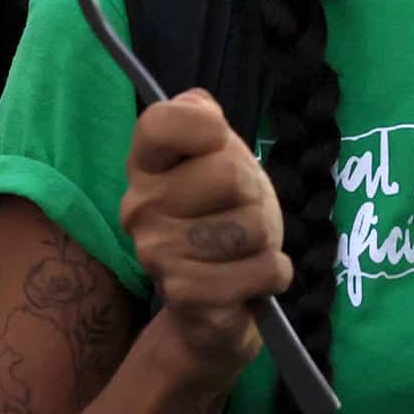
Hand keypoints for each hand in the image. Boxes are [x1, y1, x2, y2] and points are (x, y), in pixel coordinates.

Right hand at [119, 90, 291, 392]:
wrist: (217, 301)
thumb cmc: (224, 216)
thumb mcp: (220, 156)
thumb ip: (203, 118)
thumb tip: (204, 112)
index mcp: (145, 165)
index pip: (162, 123)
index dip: (205, 126)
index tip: (217, 144)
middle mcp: (139, 206)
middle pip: (229, 173)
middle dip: (255, 196)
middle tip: (241, 214)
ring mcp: (157, 254)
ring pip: (252, 225)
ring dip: (266, 239)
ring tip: (245, 249)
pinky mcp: (186, 295)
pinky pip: (262, 269)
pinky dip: (274, 273)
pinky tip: (253, 278)